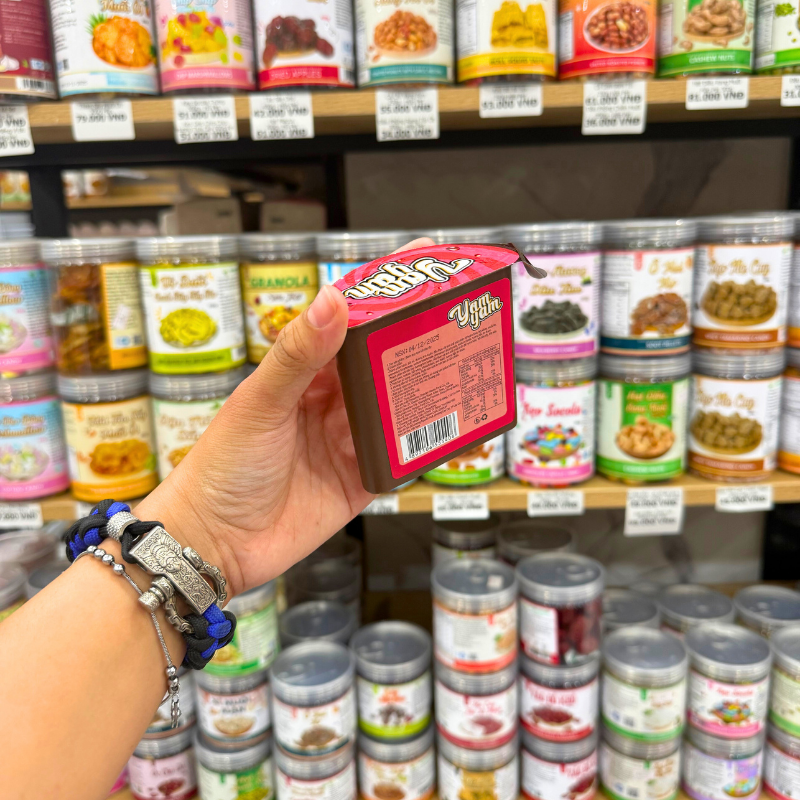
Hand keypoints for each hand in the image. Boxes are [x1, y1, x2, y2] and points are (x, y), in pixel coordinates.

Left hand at [136, 238, 434, 596]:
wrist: (214, 543)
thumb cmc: (220, 468)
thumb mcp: (260, 403)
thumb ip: (298, 354)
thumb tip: (332, 300)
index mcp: (304, 371)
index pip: (352, 320)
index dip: (385, 289)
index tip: (422, 259)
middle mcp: (331, 401)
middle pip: (386, 359)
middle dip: (422, 335)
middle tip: (462, 309)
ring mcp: (349, 440)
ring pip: (401, 405)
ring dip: (431, 386)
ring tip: (467, 360)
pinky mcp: (362, 479)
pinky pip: (403, 456)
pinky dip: (427, 442)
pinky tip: (451, 424)